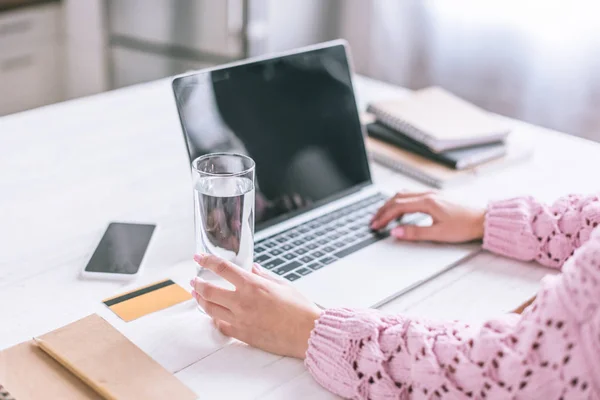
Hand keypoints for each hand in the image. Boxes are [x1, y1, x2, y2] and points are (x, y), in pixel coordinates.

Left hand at [190, 254, 321, 358]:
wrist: (306, 333)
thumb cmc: (299, 308)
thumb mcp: (283, 284)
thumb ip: (263, 275)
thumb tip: (253, 268)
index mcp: (253, 285)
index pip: (222, 269)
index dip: (207, 261)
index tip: (199, 258)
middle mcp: (242, 302)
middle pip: (209, 290)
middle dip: (198, 283)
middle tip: (194, 280)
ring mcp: (239, 320)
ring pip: (210, 309)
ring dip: (201, 300)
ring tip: (197, 295)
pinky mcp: (242, 335)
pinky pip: (221, 326)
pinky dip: (214, 319)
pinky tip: (213, 315)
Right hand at [370, 191, 485, 242]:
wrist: (484, 219)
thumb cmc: (465, 226)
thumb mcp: (438, 233)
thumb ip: (415, 233)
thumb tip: (395, 232)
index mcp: (427, 202)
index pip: (397, 207)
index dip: (384, 217)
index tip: (375, 226)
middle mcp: (428, 194)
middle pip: (397, 198)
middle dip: (383, 210)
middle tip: (373, 221)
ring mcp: (432, 194)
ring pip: (404, 195)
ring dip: (390, 204)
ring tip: (382, 215)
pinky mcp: (436, 197)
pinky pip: (412, 195)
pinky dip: (400, 202)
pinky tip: (400, 210)